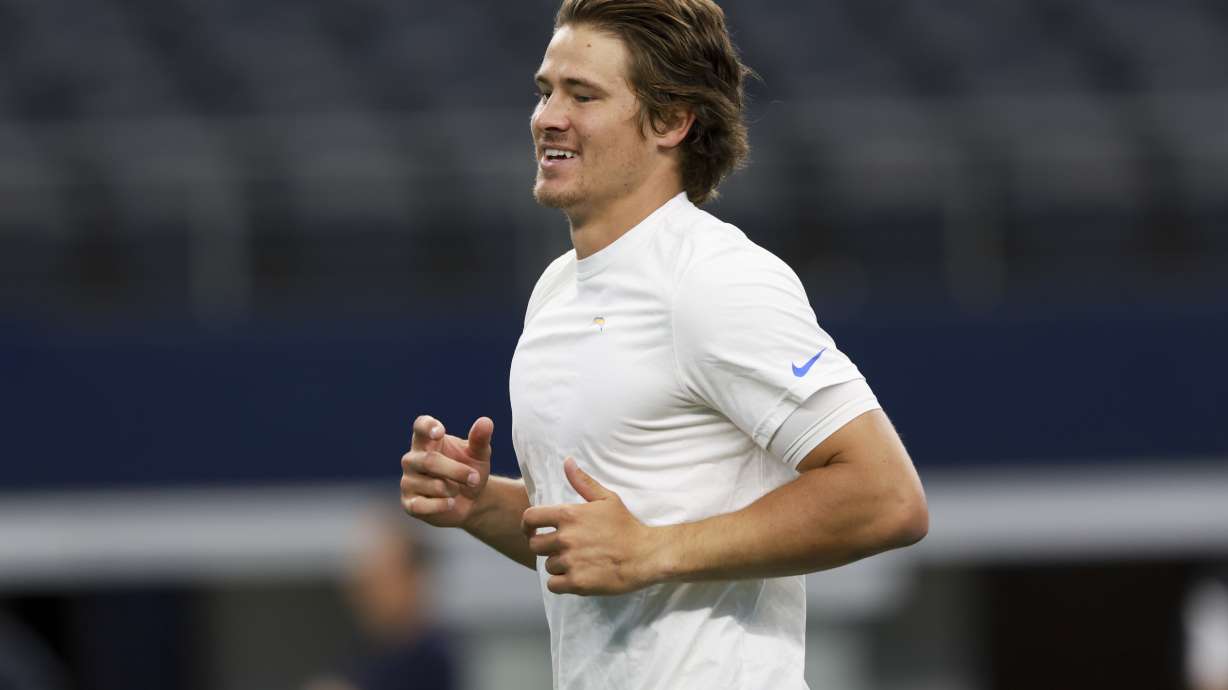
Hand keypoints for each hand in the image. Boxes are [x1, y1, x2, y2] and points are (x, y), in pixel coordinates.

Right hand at [400, 415, 492, 527]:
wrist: (471, 501)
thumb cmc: (470, 470)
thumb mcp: (479, 455)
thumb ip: (480, 439)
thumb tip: (485, 422)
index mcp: (426, 441)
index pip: (420, 426)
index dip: (427, 427)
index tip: (440, 433)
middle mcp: (412, 459)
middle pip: (429, 460)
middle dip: (456, 471)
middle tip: (475, 478)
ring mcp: (408, 481)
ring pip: (432, 484)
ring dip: (453, 489)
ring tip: (457, 490)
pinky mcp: (409, 504)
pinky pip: (422, 505)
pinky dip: (441, 505)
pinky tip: (451, 503)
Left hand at [521, 458, 665, 595]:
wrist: (646, 555)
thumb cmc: (627, 526)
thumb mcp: (607, 498)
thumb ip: (583, 482)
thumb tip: (567, 462)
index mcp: (568, 515)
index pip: (530, 518)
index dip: (528, 525)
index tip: (533, 530)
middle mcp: (565, 538)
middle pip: (535, 545)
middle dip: (546, 547)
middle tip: (562, 548)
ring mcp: (570, 562)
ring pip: (547, 565)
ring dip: (558, 565)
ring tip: (577, 562)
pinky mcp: (577, 583)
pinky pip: (553, 585)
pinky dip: (561, 583)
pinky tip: (575, 576)